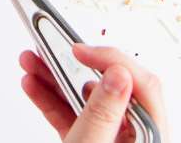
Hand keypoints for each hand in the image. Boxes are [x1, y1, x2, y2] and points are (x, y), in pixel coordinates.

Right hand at [19, 44, 169, 142]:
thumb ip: (103, 112)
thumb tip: (117, 74)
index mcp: (147, 138)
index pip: (141, 84)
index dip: (111, 59)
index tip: (79, 50)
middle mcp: (134, 139)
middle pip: (111, 87)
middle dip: (76, 64)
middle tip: (53, 47)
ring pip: (87, 99)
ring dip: (57, 78)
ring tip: (32, 62)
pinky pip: (73, 116)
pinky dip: (52, 100)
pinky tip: (34, 86)